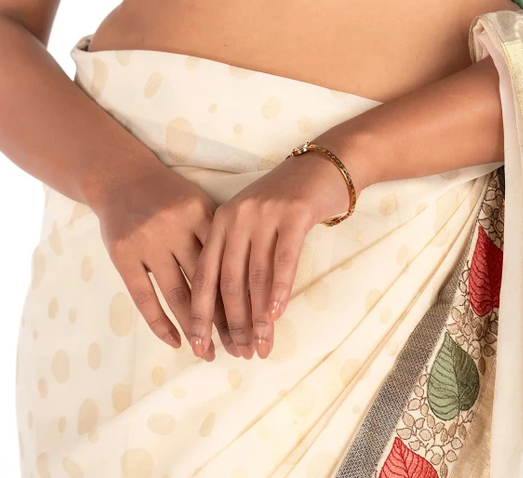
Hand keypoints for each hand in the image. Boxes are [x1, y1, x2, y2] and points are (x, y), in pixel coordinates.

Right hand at [89, 162, 239, 359]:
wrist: (120, 177)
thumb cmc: (166, 196)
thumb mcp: (196, 202)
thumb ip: (216, 234)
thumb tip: (250, 277)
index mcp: (199, 211)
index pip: (226, 259)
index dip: (244, 292)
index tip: (259, 321)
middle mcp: (174, 226)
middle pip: (206, 280)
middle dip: (224, 317)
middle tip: (240, 347)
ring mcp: (147, 241)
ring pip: (178, 294)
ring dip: (195, 327)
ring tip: (208, 352)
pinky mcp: (123, 255)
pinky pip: (144, 297)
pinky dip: (160, 323)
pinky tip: (176, 341)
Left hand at [186, 147, 352, 361]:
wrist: (322, 168)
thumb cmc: (284, 203)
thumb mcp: (251, 225)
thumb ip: (237, 259)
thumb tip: (228, 316)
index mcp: (220, 221)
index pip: (204, 275)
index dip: (201, 314)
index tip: (200, 346)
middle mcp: (237, 216)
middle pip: (229, 280)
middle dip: (232, 324)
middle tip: (241, 354)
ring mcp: (265, 214)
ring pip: (256, 276)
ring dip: (258, 317)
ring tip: (262, 346)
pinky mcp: (294, 214)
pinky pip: (283, 259)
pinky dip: (279, 290)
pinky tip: (276, 314)